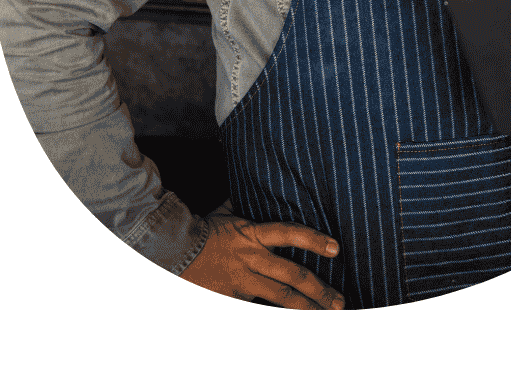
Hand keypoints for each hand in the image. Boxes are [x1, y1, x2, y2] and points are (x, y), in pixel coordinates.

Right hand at [181, 213, 344, 308]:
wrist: (170, 251)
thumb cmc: (201, 230)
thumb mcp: (226, 213)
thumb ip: (245, 206)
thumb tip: (253, 187)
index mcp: (253, 234)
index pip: (290, 234)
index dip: (314, 240)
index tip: (336, 248)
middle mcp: (252, 258)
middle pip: (293, 275)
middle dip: (319, 290)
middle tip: (340, 300)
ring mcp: (242, 280)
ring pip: (280, 297)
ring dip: (306, 307)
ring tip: (326, 314)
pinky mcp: (231, 297)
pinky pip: (257, 308)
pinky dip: (273, 316)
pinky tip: (292, 323)